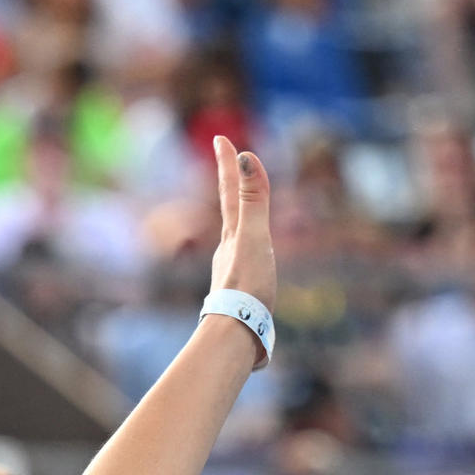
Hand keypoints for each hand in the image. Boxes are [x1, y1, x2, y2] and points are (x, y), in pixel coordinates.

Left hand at [206, 133, 274, 311]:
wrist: (236, 335)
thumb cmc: (247, 287)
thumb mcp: (254, 237)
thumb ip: (253, 200)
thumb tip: (246, 157)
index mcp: (233, 236)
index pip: (230, 192)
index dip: (227, 164)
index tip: (220, 138)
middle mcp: (228, 252)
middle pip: (230, 212)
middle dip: (232, 188)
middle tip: (229, 167)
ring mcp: (232, 273)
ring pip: (235, 240)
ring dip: (238, 222)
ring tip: (241, 214)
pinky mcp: (241, 296)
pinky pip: (244, 265)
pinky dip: (248, 254)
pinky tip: (250, 267)